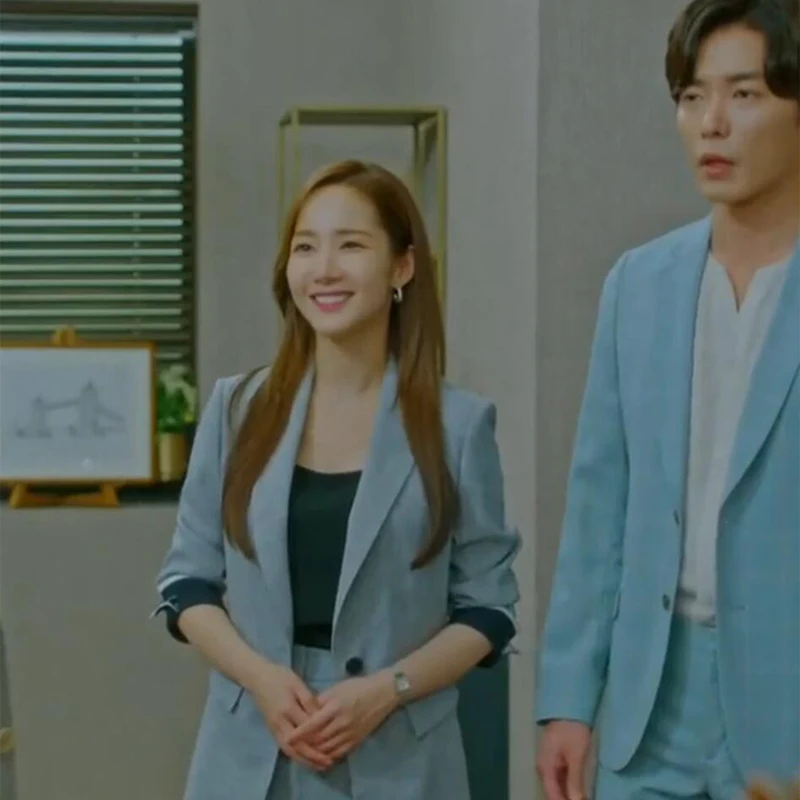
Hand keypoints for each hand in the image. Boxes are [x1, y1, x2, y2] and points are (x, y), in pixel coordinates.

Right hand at [248, 661, 333, 771]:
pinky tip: (305, 760)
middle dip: (313, 756)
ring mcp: (274, 729)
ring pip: (290, 751)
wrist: (258, 677)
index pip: (307, 728)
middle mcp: (280, 723)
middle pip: (298, 745)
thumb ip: (309, 700)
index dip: (320, 736)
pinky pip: (284, 748)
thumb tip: (321, 715)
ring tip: (320, 766)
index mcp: (288, 709)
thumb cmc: (280, 677)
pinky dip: (296, 756)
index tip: (334, 742)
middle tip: (329, 762)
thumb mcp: (297, 683)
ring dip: (305, 760)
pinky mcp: (272, 730)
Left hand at [284, 672, 398, 760]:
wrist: (383, 693)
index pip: (312, 725)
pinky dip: (328, 755)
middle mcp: (342, 723)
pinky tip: (321, 753)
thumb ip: (321, 700)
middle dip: (305, 743)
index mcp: (335, 708)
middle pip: (318, 740)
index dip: (299, 733)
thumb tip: (306, 710)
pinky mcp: (357, 740)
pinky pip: (339, 752)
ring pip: (327, 748)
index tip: (288, 737)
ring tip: (305, 749)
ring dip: (315, 751)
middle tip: (294, 744)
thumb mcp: (337, 688)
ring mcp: (350, 733)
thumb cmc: (358, 687)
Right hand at [536, 719, 590, 799]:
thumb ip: (575, 781)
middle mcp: (543, 768)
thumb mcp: (576, 756)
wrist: (568, 706)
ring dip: (566, 795)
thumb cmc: (572, 730)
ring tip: (580, 797)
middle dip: (565, 799)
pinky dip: (567, 787)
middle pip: (552, 793)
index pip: (552, 796)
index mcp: (545, 768)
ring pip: (555, 787)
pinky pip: (558, 779)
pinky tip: (577, 792)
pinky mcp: (553, 759)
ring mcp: (547, 763)